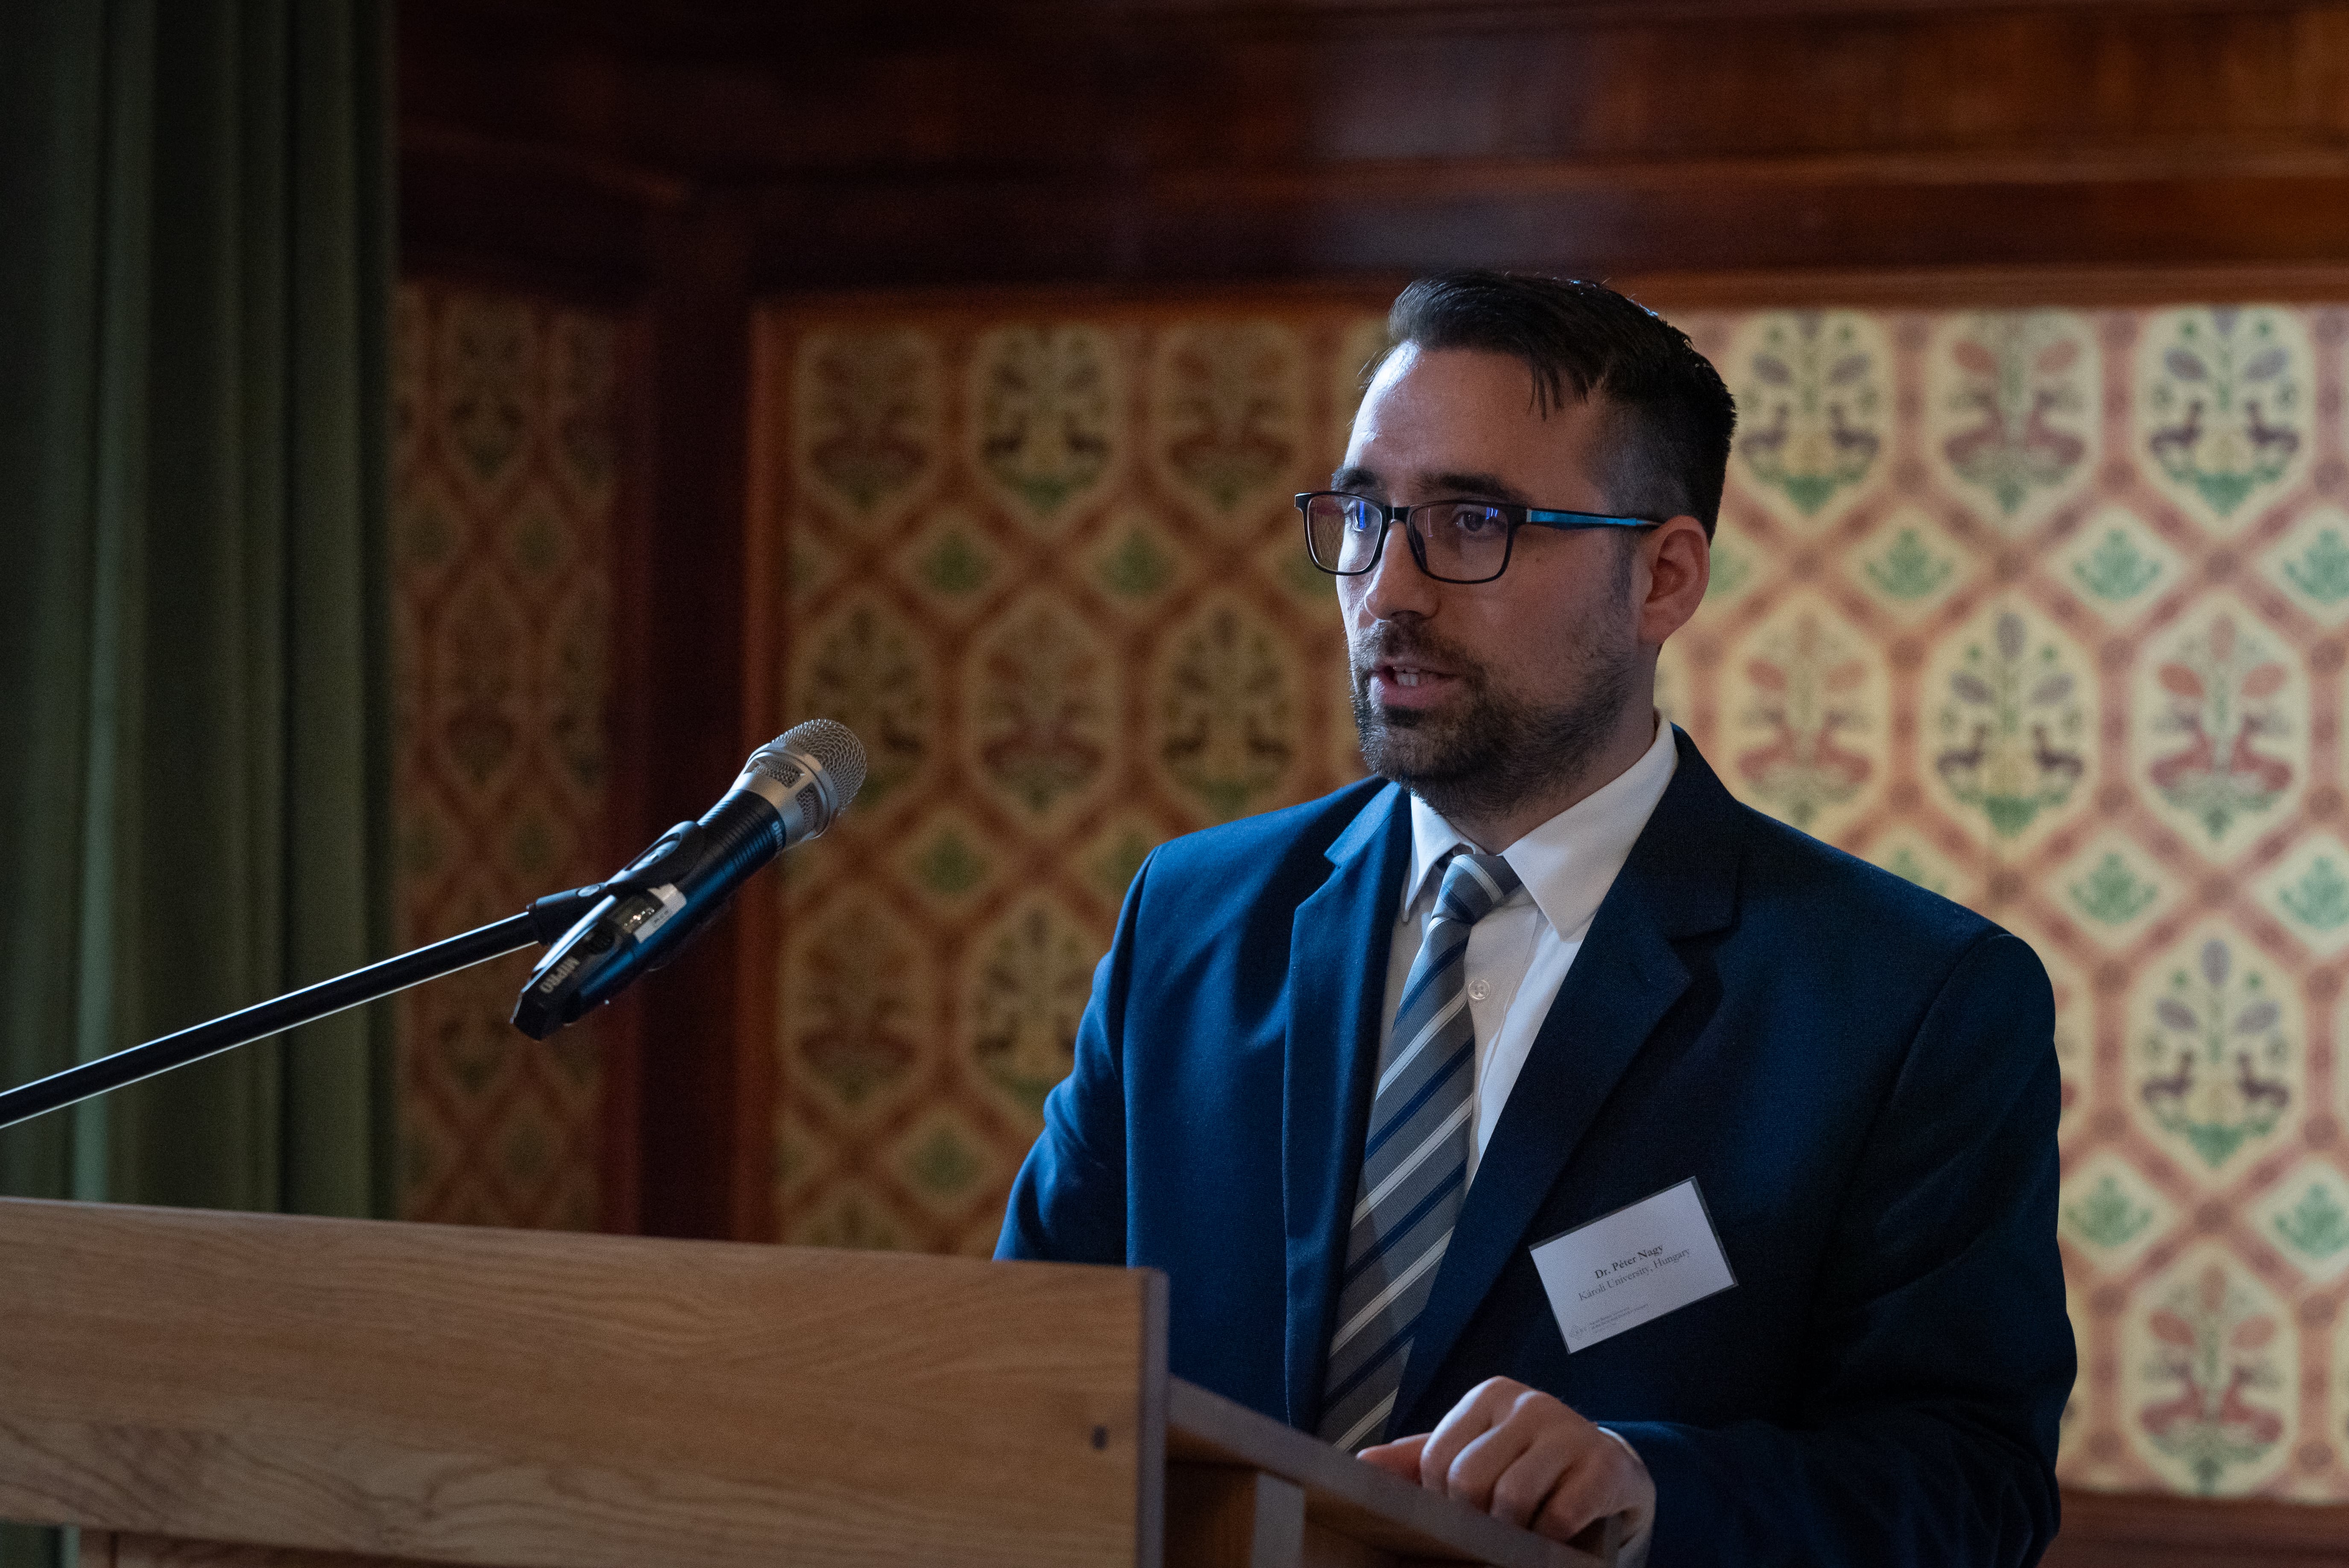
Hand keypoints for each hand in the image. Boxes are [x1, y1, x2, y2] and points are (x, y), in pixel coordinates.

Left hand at [1358, 1377, 1654, 1547]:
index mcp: (1490, 1396)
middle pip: (1468, 1479)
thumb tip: (1362, 1461)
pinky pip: (1557, 1516)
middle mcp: (1529, 1404)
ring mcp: (1570, 1431)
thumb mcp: (1476, 1452)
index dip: (1442, 1500)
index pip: (1436, 1458)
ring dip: (1514, 1531)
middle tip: (1494, 1526)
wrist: (1610, 1472)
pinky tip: (1555, 1532)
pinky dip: (1549, 1538)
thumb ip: (1419, 1458)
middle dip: (1475, 1517)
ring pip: (1511, 1499)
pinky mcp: (1604, 1466)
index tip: (1463, 1511)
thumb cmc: (1530, 1464)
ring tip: (1524, 1530)